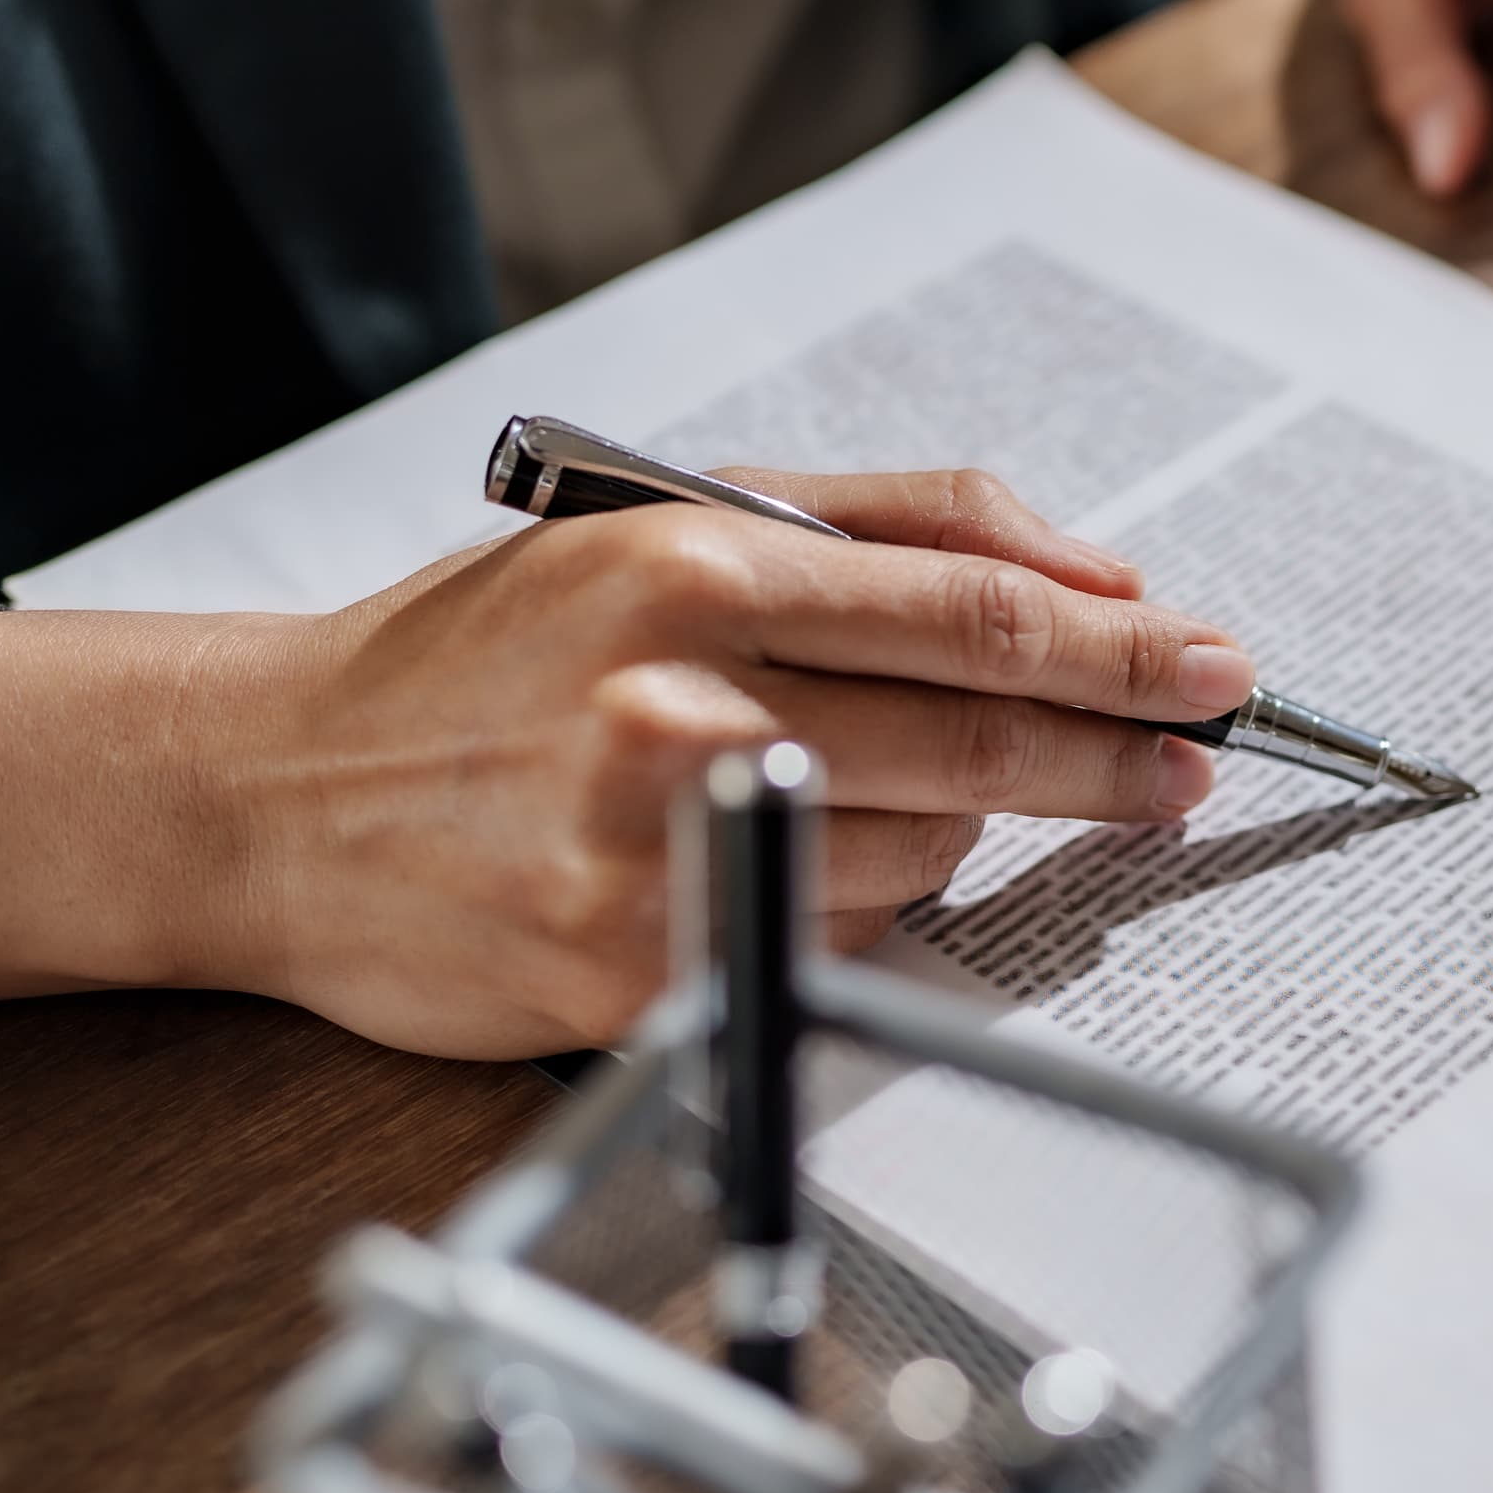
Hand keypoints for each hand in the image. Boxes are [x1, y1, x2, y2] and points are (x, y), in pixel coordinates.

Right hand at [0, 471, 1245, 1057]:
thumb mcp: (670, 517)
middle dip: (1120, 752)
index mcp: (690, 571)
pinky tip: (798, 850)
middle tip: (1198, 756)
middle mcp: (674, 711)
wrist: (270, 791)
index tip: (1222, 661)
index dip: (1128, 647)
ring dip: (962, 823)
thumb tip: (1098, 566)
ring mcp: (654, 853)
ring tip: (880, 780)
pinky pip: (836, 937)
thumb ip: (899, 523)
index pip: (978, 614)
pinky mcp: (634, 975)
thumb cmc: (490, 650)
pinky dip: (863, 896)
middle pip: (984, 739)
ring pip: (926, 851)